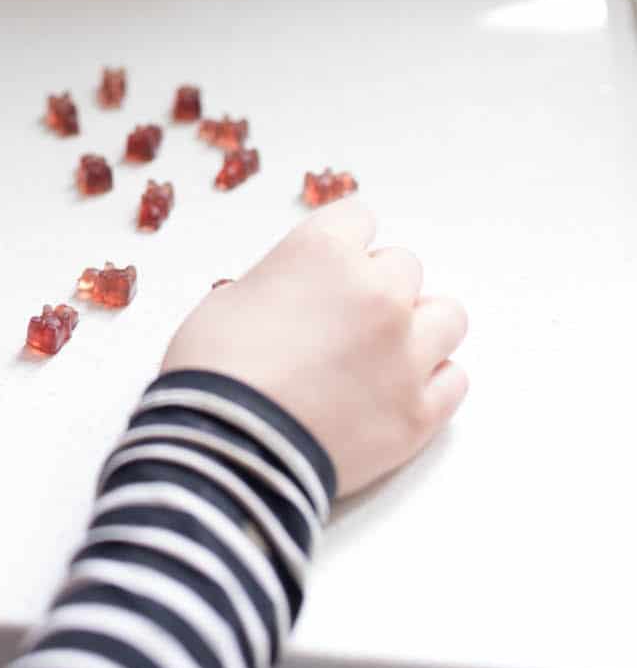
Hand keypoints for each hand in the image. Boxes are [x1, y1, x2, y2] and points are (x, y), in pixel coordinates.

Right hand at [161, 199, 467, 497]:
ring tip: (385, 352)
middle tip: (342, 321)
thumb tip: (296, 298)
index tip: (327, 269)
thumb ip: (280, 283)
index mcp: (324, 253)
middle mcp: (377, 292)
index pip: (357, 218)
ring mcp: (406, 353)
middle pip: (404, 266)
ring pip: (447, 316)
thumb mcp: (228, 300)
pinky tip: (398, 390)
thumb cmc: (212, 373)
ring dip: (419, 326)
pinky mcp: (420, 411)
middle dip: (375, 287)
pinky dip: (431, 380)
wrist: (227, 448)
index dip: (339, 245)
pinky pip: (454, 378)